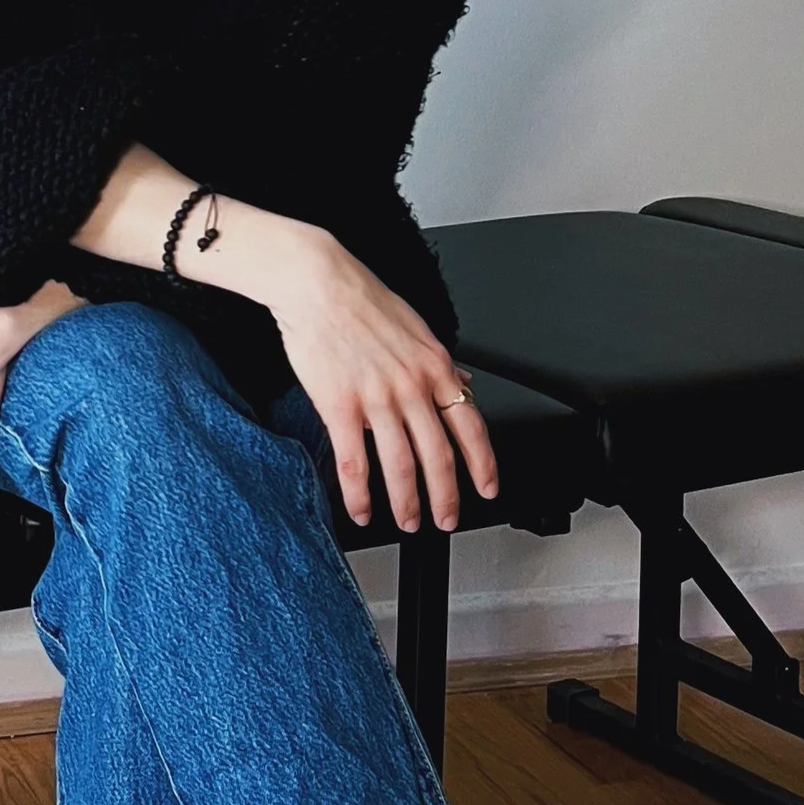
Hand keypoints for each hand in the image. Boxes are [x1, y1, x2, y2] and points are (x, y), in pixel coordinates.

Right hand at [262, 230, 497, 531]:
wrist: (316, 282)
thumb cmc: (361, 298)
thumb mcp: (415, 326)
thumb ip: (438, 362)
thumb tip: (462, 382)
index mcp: (434, 366)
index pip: (470, 427)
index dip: (483, 465)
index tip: (487, 488)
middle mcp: (411, 387)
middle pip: (439, 457)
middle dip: (446, 497)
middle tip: (446, 520)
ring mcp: (377, 399)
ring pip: (401, 467)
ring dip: (407, 503)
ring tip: (408, 522)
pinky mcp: (340, 407)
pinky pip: (355, 464)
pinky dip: (360, 495)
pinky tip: (361, 511)